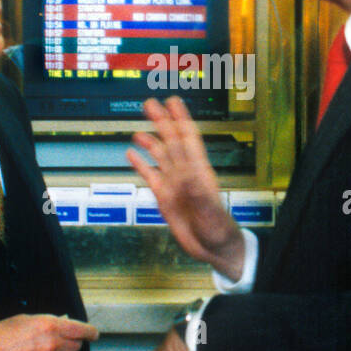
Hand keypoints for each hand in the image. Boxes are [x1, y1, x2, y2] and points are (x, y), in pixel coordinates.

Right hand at [0, 314, 97, 350]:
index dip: (91, 332)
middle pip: (76, 347)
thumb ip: (46, 322)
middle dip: (71, 343)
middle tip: (61, 340)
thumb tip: (62, 322)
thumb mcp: (24, 319)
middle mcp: (52, 347)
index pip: (82, 331)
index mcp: (50, 327)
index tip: (93, 334)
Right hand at [126, 96, 244, 280]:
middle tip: (149, 104)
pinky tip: (131, 154)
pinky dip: (140, 165)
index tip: (173, 102)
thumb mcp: (210, 213)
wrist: (214, 249)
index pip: (189, 139)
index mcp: (199, 172)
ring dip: (150, 142)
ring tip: (138, 131)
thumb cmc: (219, 230)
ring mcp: (174, 184)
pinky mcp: (164, 198)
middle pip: (171, 141)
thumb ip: (199, 195)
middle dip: (161, 122)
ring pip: (160, 156)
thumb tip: (188, 176)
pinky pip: (150, 176)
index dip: (181, 119)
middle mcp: (186, 174)